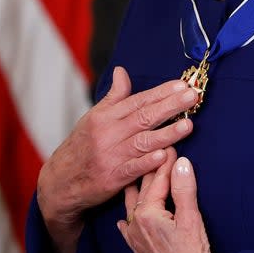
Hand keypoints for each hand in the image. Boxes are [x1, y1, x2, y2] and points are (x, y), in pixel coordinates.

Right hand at [37, 67, 199, 252]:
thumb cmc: (82, 146)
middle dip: (170, 106)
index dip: (162, 92)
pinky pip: (133, 169)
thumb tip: (121, 71)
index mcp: (106, 117)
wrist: (60, 181)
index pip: (139, 101)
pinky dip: (149, 162)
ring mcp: (111, 156)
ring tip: (188, 124)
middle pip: (144, 117)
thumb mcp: (94, 118)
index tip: (182, 85)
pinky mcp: (113, 178)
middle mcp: (109, 134)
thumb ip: (114, 96)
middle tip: (192, 96)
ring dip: (167, 133)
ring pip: (143, 142)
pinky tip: (165, 154)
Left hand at [118, 152, 214, 252]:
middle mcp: (136, 224)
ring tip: (142, 175)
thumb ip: (184, 189)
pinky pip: (127, 228)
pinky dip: (129, 216)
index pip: (158, 180)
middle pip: (144, 190)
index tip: (172, 146)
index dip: (167, 162)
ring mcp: (135, 238)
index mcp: (148, 214)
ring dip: (140, 190)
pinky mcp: (138, 249)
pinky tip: (126, 216)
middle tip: (160, 154)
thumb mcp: (191, 218)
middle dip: (154, 171)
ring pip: (132, 206)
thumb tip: (181, 163)